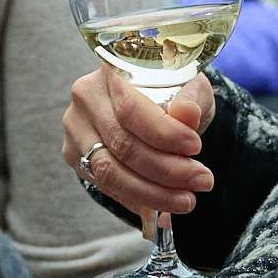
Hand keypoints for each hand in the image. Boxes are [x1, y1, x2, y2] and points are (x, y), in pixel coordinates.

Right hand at [62, 67, 214, 232]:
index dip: (164, 133)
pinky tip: (164, 206)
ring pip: (110, 172)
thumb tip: (188, 114)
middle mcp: (86, 97)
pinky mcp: (74, 155)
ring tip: (186, 200)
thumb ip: (189, 99)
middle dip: (167, 170)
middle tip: (202, 181)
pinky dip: (137, 200)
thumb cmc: (169, 89)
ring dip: (152, 193)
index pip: (132, 109)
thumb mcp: (188, 85)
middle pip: (122, 145)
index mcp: (111, 71)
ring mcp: (76, 128)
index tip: (196, 148)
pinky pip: (105, 186)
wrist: (147, 102)